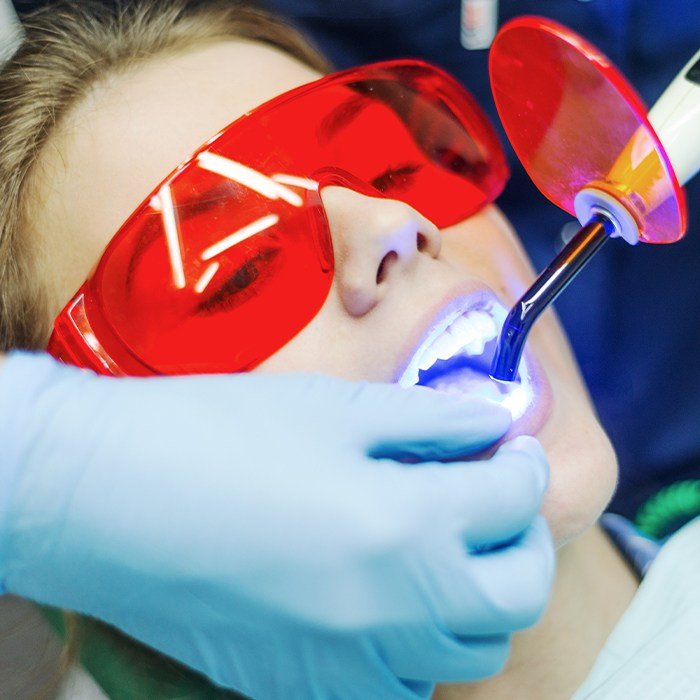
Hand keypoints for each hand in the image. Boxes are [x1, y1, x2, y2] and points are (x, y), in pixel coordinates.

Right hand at [0, 352, 552, 698]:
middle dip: (526, 544)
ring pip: (467, 652)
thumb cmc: (218, 436)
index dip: (525, 468)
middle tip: (499, 502)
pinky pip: (401, 684)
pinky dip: (420, 643)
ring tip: (447, 550)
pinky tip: (387, 598)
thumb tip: (489, 424)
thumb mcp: (335, 409)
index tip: (512, 450)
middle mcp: (394, 612)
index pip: (514, 503)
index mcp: (406, 526)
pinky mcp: (305, 687)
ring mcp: (351, 664)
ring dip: (478, 598)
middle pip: (516, 597)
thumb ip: (428, 420)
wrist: (111, 499)